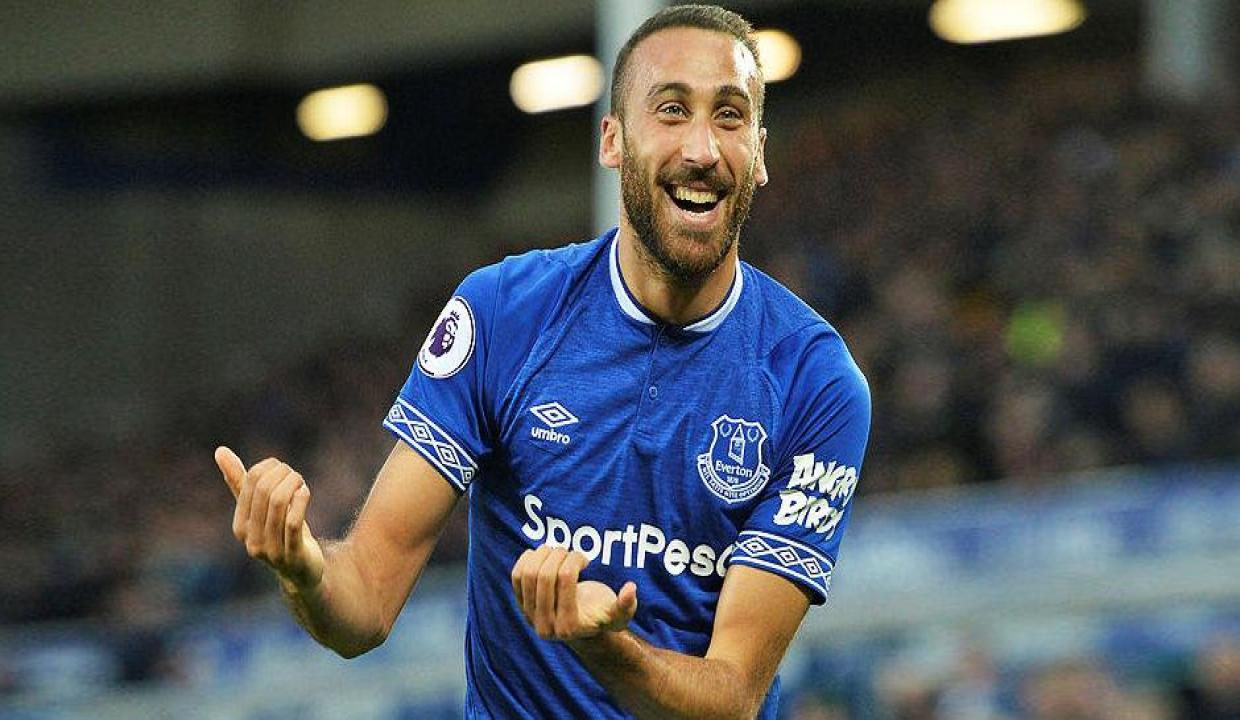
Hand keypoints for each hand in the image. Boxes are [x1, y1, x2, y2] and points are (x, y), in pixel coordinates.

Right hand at [216, 446, 324, 591]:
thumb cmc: (279, 533)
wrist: (301, 572)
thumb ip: (240, 483)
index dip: (269, 468)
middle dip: (283, 474)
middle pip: (265, 491)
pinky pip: (293, 522)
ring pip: (279, 503)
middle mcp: (251, 538)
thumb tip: (220, 451)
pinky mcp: (292, 554)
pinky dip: (301, 500)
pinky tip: (305, 492)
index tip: (282, 469)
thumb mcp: (260, 509)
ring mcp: (270, 548)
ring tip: (300, 482)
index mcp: (240, 525)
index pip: (250, 483)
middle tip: (294, 475)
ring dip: (294, 484)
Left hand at [510, 545, 637, 640]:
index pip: (565, 579)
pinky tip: (541, 554)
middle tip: (569, 550)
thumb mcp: (619, 615)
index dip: (574, 560)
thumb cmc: (602, 615)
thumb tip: (630, 588)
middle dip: (558, 555)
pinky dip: (527, 559)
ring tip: (556, 550)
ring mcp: (529, 617)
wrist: (581, 627)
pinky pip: (516, 576)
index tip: (584, 558)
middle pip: (544, 576)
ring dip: (542, 555)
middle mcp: (545, 626)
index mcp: (569, 627)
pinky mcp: (520, 605)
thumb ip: (627, 605)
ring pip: (528, 574)